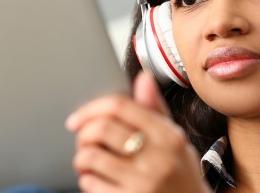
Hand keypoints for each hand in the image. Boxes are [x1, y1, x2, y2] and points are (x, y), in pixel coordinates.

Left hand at [67, 72, 210, 192]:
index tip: (78, 118)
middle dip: (83, 134)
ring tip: (88, 163)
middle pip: (102, 129)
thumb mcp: (176, 142)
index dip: (92, 108)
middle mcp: (159, 158)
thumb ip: (156, 111)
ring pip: (91, 157)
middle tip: (84, 142)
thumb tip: (143, 78)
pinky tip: (96, 181)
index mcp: (169, 136)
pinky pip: (91, 183)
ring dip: (81, 159)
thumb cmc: (181, 176)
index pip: (121, 106)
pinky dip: (86, 180)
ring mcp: (144, 183)